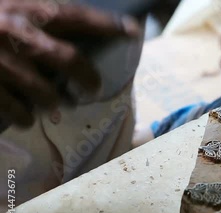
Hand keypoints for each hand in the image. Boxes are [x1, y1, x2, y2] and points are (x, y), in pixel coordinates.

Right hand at [0, 1, 139, 127]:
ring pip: (46, 93)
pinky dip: (28, 118)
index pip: (75, 16)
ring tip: (56, 104)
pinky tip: (29, 118)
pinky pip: (18, 111)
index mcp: (24, 10)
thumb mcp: (8, 9)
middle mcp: (15, 34)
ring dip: (55, 103)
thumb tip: (72, 30)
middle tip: (95, 87)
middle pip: (68, 59)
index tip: (132, 31)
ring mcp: (1, 63)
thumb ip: (36, 18)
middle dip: (88, 77)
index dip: (106, 24)